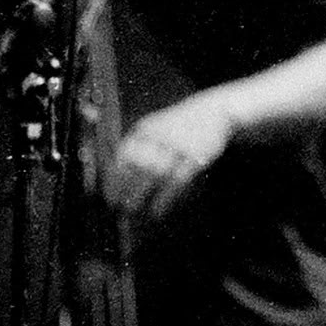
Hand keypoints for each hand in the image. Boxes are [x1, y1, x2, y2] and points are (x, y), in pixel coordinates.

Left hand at [106, 97, 233, 217]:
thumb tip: (121, 184)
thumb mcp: (156, 130)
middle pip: (138, 166)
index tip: (110, 197)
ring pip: (157, 174)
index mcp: (146, 130)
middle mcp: (160, 135)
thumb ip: (140, 151)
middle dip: (127, 191)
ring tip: (136, 213)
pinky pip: (179, 180)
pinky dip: (166, 199)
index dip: (114, 179)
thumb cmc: (180, 128)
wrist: (215, 112)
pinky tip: (158, 211)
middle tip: (121, 210)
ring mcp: (180, 145)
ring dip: (144, 197)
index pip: (123, 156)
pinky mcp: (198, 156)